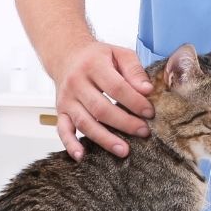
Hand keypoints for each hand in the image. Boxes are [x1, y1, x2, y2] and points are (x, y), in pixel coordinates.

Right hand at [52, 41, 154, 160]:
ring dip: (104, 139)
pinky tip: (81, 156)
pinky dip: (70, 144)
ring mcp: (67, 99)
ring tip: (124, 150)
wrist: (67, 55)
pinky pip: (63, 130)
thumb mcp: (119, 53)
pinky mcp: (60, 111)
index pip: (116, 87)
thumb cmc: (97, 57)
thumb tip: (147, 90)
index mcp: (93, 65)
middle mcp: (76, 82)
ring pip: (85, 122)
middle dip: (124, 123)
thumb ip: (134, 70)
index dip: (134, 102)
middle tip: (143, 132)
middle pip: (101, 108)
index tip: (149, 112)